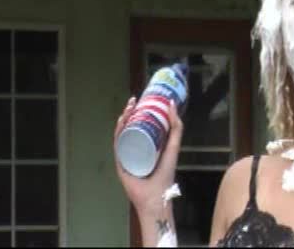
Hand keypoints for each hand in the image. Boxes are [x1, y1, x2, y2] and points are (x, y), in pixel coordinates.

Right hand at [114, 96, 183, 216]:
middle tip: (134, 100)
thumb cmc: (165, 173)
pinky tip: (121, 121)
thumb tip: (172, 103)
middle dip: (131, 112)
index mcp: (147, 145)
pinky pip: (118, 143)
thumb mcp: (173, 145)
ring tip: (129, 106)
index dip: (141, 111)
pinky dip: (118, 131)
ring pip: (123, 133)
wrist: (155, 195)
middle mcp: (136, 149)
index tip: (144, 99)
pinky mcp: (120, 162)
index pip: (142, 125)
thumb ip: (176, 127)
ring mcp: (127, 155)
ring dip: (124, 118)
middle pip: (130, 126)